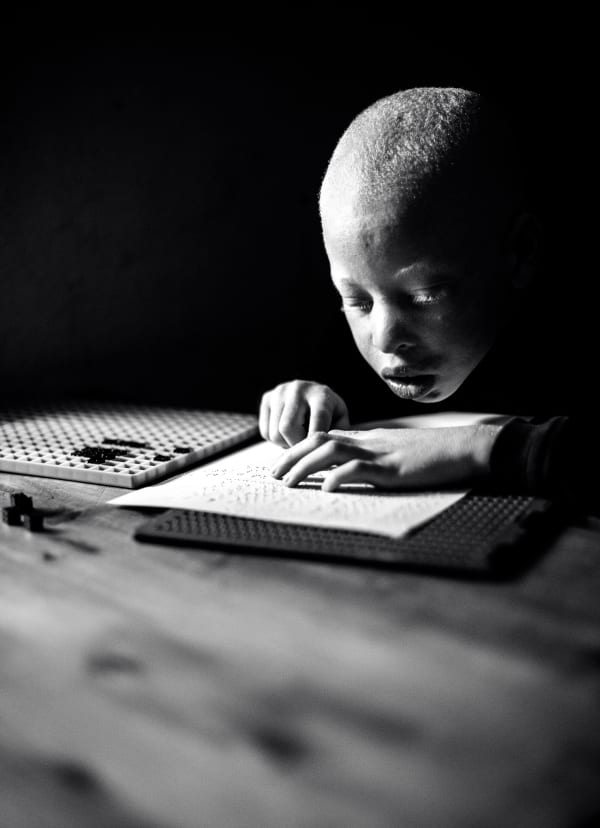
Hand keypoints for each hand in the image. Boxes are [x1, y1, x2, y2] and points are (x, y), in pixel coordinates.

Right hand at [259, 380, 349, 447]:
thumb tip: (325, 452)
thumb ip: (336, 436)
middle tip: (305, 449)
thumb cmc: (330, 413)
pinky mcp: (267, 397)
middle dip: (295, 446)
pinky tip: (288, 434)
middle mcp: (298, 389)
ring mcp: (280, 392)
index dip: (314, 444)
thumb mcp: (341, 422)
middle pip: (287, 428)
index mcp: (320, 394)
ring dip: (285, 445)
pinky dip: (275, 441)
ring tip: (298, 441)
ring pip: (274, 433)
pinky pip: (265, 432)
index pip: (315, 422)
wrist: (315, 394)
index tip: (316, 454)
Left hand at [270, 424, 502, 490]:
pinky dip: (339, 477)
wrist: (461, 448)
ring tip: (289, 482)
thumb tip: (348, 472)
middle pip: (320, 441)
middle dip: (292, 457)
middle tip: (274, 475)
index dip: (299, 449)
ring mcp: (379, 453)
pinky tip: (326, 488)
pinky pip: (360, 469)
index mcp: (368, 439)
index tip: (283, 464)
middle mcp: (368, 442)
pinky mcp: (393, 469)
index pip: (324, 437)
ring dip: (306, 467)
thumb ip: (372, 459)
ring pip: (332, 452)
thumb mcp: (395, 453)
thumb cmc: (431, 454)